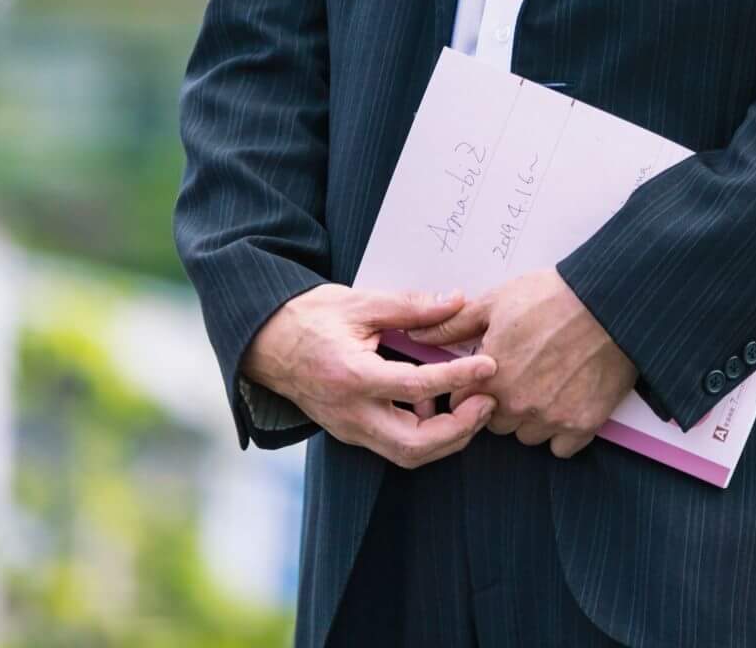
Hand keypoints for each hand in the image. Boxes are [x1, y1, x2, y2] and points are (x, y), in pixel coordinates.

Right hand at [239, 284, 497, 469]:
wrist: (266, 343)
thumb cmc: (311, 319)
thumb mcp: (361, 303)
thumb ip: (412, 306)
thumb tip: (457, 301)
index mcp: (353, 377)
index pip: (417, 388)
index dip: (459, 378)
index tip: (488, 366)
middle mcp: (351, 414)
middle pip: (414, 446)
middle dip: (460, 430)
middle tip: (488, 400)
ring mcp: (350, 428)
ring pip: (407, 454)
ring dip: (447, 437)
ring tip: (473, 404)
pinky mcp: (352, 432)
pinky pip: (395, 446)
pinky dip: (425, 433)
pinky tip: (439, 404)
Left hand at [406, 268, 635, 457]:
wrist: (612, 300)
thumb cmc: (555, 295)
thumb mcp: (497, 301)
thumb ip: (453, 325)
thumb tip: (417, 336)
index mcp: (488, 375)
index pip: (460, 403)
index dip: (474, 386)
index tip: (493, 371)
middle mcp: (515, 403)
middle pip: (494, 422)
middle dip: (503, 403)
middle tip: (526, 372)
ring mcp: (550, 417)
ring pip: (527, 436)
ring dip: (533, 418)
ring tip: (551, 383)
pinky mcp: (583, 424)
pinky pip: (562, 447)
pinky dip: (564, 430)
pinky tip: (571, 400)